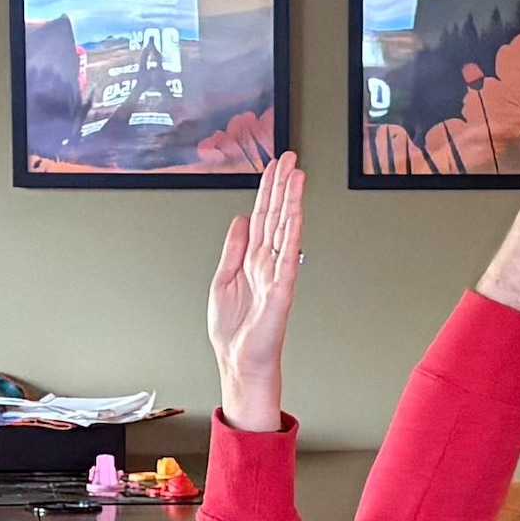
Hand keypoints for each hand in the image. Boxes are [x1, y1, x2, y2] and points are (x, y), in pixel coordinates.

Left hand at [205, 154, 305, 432]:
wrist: (238, 362)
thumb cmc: (234, 332)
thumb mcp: (223, 279)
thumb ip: (233, 248)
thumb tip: (239, 219)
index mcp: (252, 260)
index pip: (261, 217)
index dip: (267, 191)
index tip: (275, 167)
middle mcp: (266, 262)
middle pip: (275, 216)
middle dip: (282, 185)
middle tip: (290, 158)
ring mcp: (276, 274)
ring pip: (283, 229)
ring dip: (290, 200)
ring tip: (296, 174)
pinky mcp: (281, 290)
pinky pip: (287, 257)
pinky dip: (290, 234)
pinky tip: (294, 214)